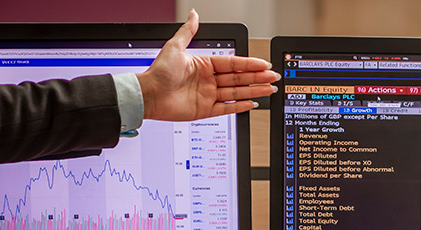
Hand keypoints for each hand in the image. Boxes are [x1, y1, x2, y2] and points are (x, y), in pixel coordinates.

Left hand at [137, 10, 279, 120]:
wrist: (148, 95)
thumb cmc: (158, 72)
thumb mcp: (174, 47)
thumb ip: (187, 31)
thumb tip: (194, 14)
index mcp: (204, 65)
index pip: (233, 64)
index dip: (249, 64)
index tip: (263, 64)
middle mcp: (207, 80)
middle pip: (238, 78)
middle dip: (257, 77)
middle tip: (273, 77)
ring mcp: (207, 95)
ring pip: (236, 93)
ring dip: (254, 90)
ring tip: (269, 89)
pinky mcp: (205, 111)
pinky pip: (226, 108)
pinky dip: (240, 107)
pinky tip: (252, 103)